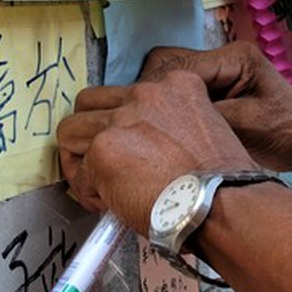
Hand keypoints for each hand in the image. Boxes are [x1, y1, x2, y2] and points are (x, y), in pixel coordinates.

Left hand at [56, 66, 257, 232]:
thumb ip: (170, 126)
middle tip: (97, 163)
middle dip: (87, 135)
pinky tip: (109, 206)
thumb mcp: (205, 129)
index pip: (127, 93)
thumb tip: (141, 149)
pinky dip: (88, 194)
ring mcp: (121, 121)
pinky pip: (78, 175)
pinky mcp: (104, 151)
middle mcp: (145, 94)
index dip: (120, 124)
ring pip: (70, 131)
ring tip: (95, 186)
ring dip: (79, 162)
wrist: (221, 204)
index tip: (128, 148)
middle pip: (88, 104)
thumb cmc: (219, 182)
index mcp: (175, 85)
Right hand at [136, 42, 291, 171]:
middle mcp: (221, 59)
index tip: (137, 114)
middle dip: (150, 92)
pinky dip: (167, 109)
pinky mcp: (214, 91)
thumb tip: (164, 120)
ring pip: (167, 78)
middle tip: (138, 121)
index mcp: (234, 57)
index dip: (155, 91)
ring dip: (156, 101)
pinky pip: (179, 94)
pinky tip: (162, 129)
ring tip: (148, 127)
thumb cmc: (290, 132)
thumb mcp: (247, 125)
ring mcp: (217, 74)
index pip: (179, 66)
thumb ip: (206, 116)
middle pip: (166, 66)